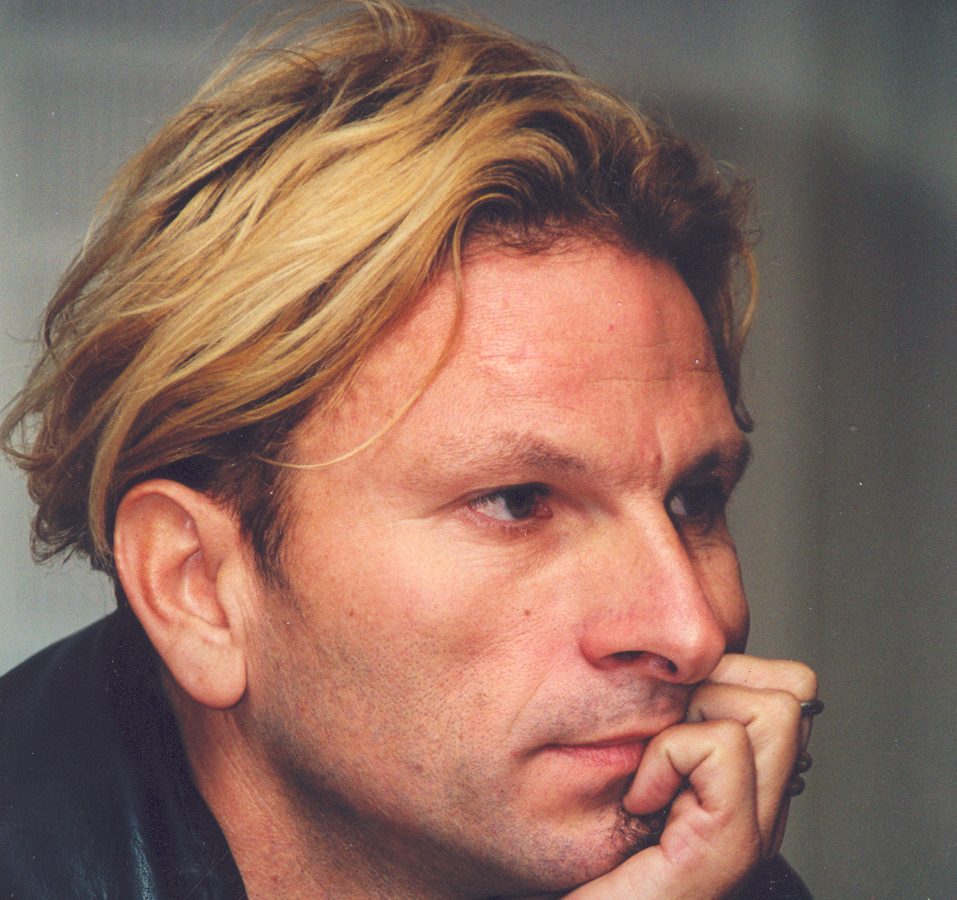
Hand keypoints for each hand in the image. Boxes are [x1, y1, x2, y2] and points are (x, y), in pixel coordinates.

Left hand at [566, 655, 817, 898]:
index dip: (725, 671)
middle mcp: (768, 806)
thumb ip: (670, 713)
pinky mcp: (729, 847)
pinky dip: (668, 754)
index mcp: (750, 781)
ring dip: (692, 719)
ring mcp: (756, 830)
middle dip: (715, 686)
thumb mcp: (636, 756)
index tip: (669, 713)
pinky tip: (641, 799)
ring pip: (774, 708)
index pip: (787, 684)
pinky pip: (724, 745)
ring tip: (653, 770)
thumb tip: (679, 655)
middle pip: (794, 687)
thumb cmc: (592, 847)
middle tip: (663, 740)